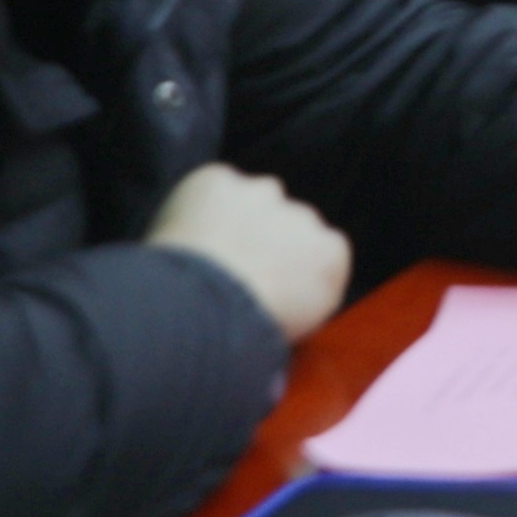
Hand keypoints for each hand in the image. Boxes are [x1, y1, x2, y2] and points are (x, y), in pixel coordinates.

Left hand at [148, 161, 348, 341]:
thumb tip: (281, 299)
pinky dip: (199, 206)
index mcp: (331, 254)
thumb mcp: (298, 326)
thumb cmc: (249, 335)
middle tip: (230, 275)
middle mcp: (305, 215)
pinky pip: (211, 188)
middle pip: (287, 221)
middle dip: (264, 240)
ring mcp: (261, 193)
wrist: (204, 311)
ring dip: (235, 217)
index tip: (267, 288)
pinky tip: (184, 237)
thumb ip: (302, 296)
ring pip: (251, 199)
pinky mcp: (219, 182)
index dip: (290, 269)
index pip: (318, 252)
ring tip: (204, 256)